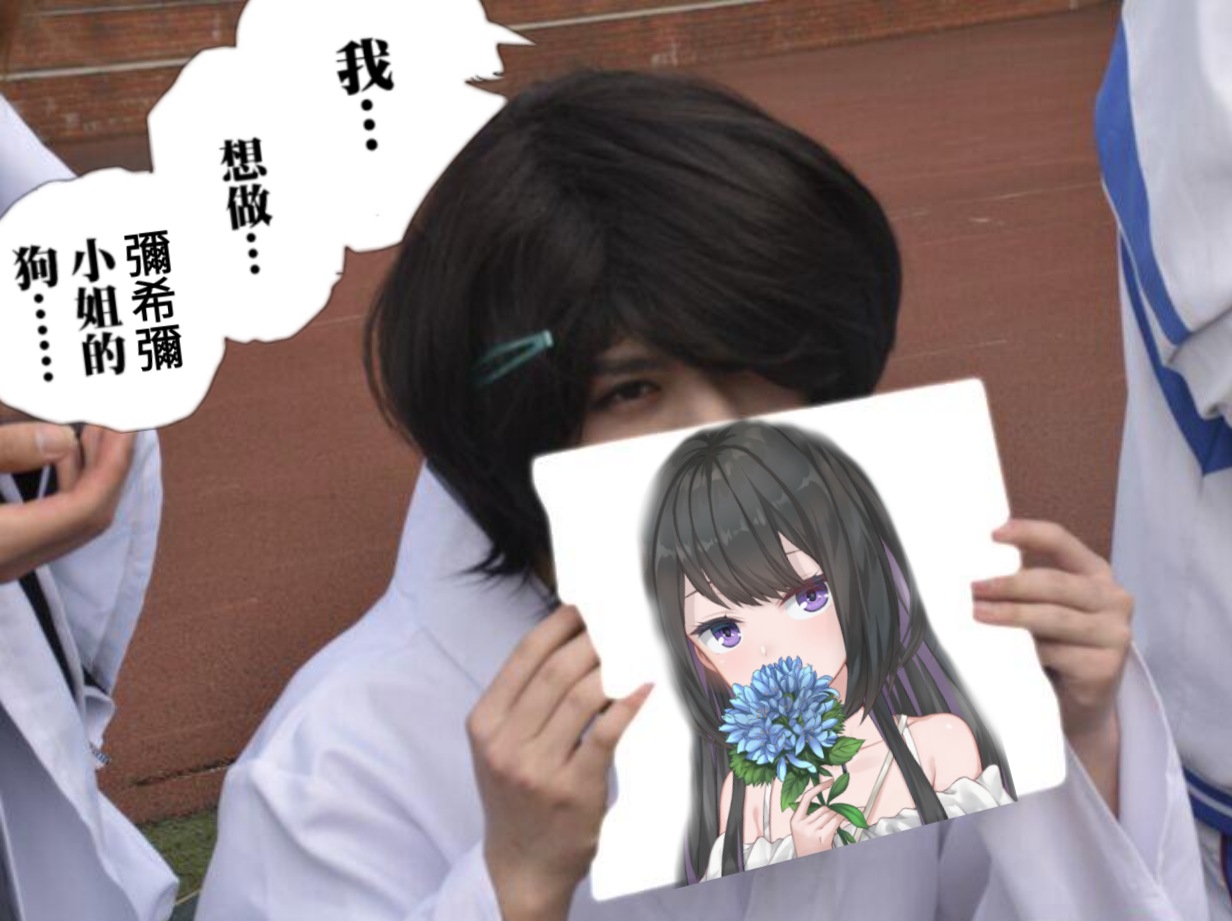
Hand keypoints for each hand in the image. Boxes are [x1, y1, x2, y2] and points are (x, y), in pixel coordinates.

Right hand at [0, 424, 136, 581]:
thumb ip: (5, 449)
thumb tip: (64, 439)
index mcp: (3, 543)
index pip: (86, 508)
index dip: (114, 464)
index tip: (129, 425)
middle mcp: (12, 562)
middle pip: (89, 518)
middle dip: (111, 466)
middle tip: (122, 420)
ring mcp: (9, 562)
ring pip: (74, 522)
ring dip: (91, 474)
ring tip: (96, 427)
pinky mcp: (3, 553)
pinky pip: (54, 523)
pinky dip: (69, 487)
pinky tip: (63, 454)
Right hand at [467, 604, 651, 920]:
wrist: (520, 864)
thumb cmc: (516, 794)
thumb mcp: (499, 745)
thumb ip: (523, 699)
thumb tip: (570, 641)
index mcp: (484, 722)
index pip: (525, 656)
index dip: (560, 624)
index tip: (586, 607)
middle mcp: (505, 743)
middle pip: (557, 670)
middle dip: (593, 641)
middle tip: (619, 626)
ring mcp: (538, 768)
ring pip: (583, 696)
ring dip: (613, 668)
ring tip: (633, 654)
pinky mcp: (573, 788)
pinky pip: (606, 733)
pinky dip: (628, 705)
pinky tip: (643, 689)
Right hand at [789, 776, 842, 857]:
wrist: (808, 867)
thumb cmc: (808, 847)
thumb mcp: (802, 830)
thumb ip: (810, 816)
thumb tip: (828, 805)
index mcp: (795, 821)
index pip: (806, 798)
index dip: (819, 787)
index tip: (829, 781)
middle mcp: (802, 825)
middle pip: (823, 808)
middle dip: (832, 811)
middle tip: (836, 817)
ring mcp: (812, 831)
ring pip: (831, 814)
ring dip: (838, 817)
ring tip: (835, 826)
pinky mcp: (823, 837)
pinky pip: (837, 821)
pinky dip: (844, 818)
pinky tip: (847, 819)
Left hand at [972, 518, 1130, 812]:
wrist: (1084, 702)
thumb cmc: (1058, 644)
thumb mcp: (1048, 608)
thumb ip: (1027, 587)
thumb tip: (973, 571)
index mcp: (1096, 573)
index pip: (1062, 542)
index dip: (1028, 533)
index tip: (992, 533)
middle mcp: (1114, 598)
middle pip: (1054, 583)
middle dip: (1010, 584)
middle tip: (974, 588)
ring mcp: (1115, 634)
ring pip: (1053, 618)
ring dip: (1011, 615)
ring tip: (978, 614)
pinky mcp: (1106, 667)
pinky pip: (1056, 654)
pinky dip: (1026, 652)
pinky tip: (1004, 651)